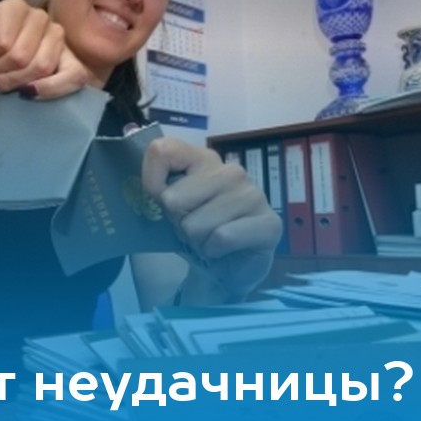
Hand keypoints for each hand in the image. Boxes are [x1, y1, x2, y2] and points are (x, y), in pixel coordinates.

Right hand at [0, 0, 99, 98]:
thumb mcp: (20, 90)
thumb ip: (42, 88)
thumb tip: (45, 90)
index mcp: (64, 55)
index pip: (76, 75)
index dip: (52, 89)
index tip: (26, 94)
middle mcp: (55, 33)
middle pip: (44, 65)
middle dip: (14, 80)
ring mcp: (37, 16)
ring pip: (22, 55)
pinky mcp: (15, 6)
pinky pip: (4, 42)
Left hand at [142, 137, 281, 299]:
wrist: (224, 270)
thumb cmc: (196, 233)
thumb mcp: (169, 210)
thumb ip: (157, 191)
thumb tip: (151, 189)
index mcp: (203, 160)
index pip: (164, 150)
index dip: (151, 181)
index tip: (159, 201)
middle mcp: (230, 171)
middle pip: (174, 198)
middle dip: (178, 222)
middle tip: (193, 229)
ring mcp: (252, 194)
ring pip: (197, 222)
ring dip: (197, 240)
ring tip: (209, 240)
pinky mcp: (269, 223)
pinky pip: (222, 237)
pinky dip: (214, 251)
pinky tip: (223, 250)